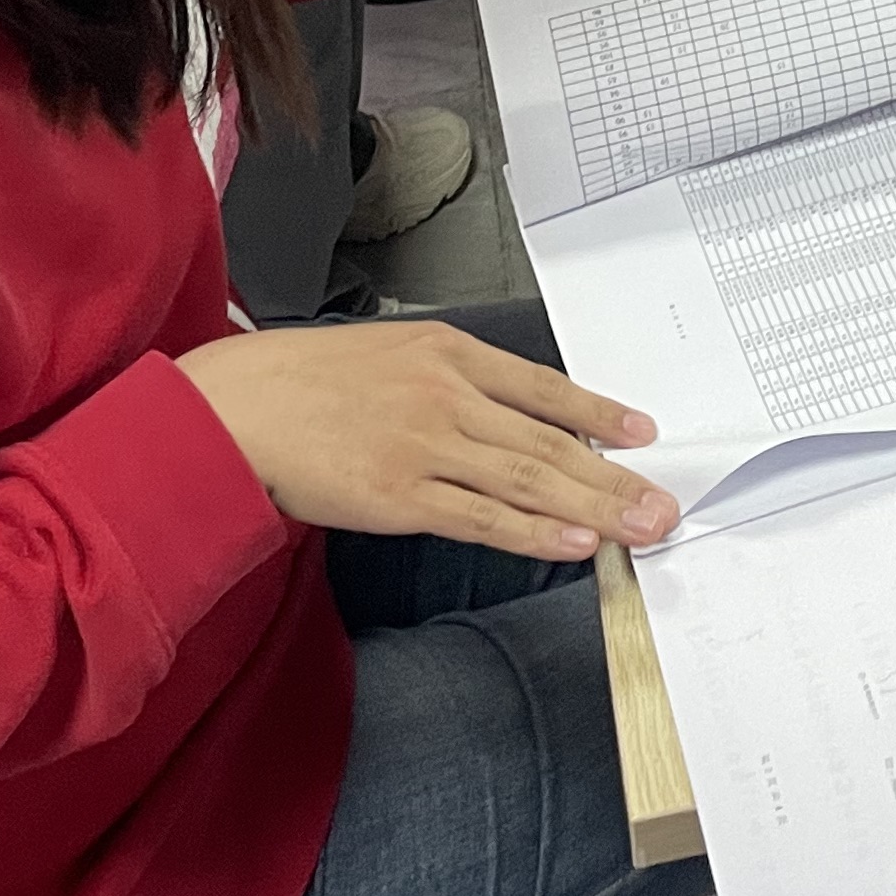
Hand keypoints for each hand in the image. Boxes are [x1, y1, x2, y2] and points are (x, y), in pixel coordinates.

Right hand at [175, 321, 676, 554]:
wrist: (232, 408)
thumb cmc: (299, 381)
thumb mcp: (385, 353)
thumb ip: (445, 378)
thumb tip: (501, 415)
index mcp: (446, 351)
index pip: (544, 387)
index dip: (600, 411)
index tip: (643, 433)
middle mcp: (446, 393)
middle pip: (550, 440)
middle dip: (615, 477)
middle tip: (663, 504)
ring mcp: (425, 445)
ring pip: (529, 479)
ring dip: (593, 508)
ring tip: (641, 529)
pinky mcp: (400, 495)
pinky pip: (481, 517)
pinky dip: (533, 532)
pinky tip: (574, 544)